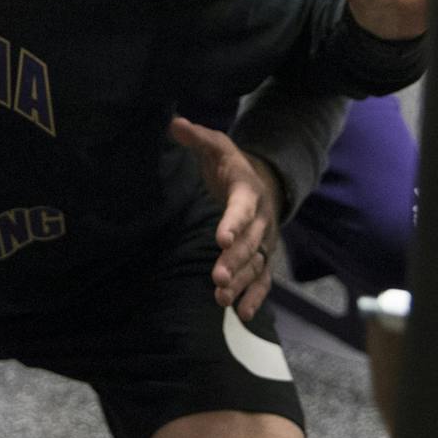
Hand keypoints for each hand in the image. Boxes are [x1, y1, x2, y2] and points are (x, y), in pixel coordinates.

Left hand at [170, 116, 279, 319]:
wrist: (261, 180)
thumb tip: (174, 123)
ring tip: (222, 299)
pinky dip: (255, 296)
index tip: (221, 238)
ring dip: (242, 282)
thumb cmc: (229, 164)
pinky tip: (240, 314)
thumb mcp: (215, 145)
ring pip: (256, 264)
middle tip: (218, 277)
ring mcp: (264, 240)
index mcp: (248, 190)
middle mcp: (261, 218)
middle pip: (250, 242)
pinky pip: (263, 279)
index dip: (234, 222)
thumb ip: (196, 137)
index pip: (243, 207)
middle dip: (235, 260)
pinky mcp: (262, 256)